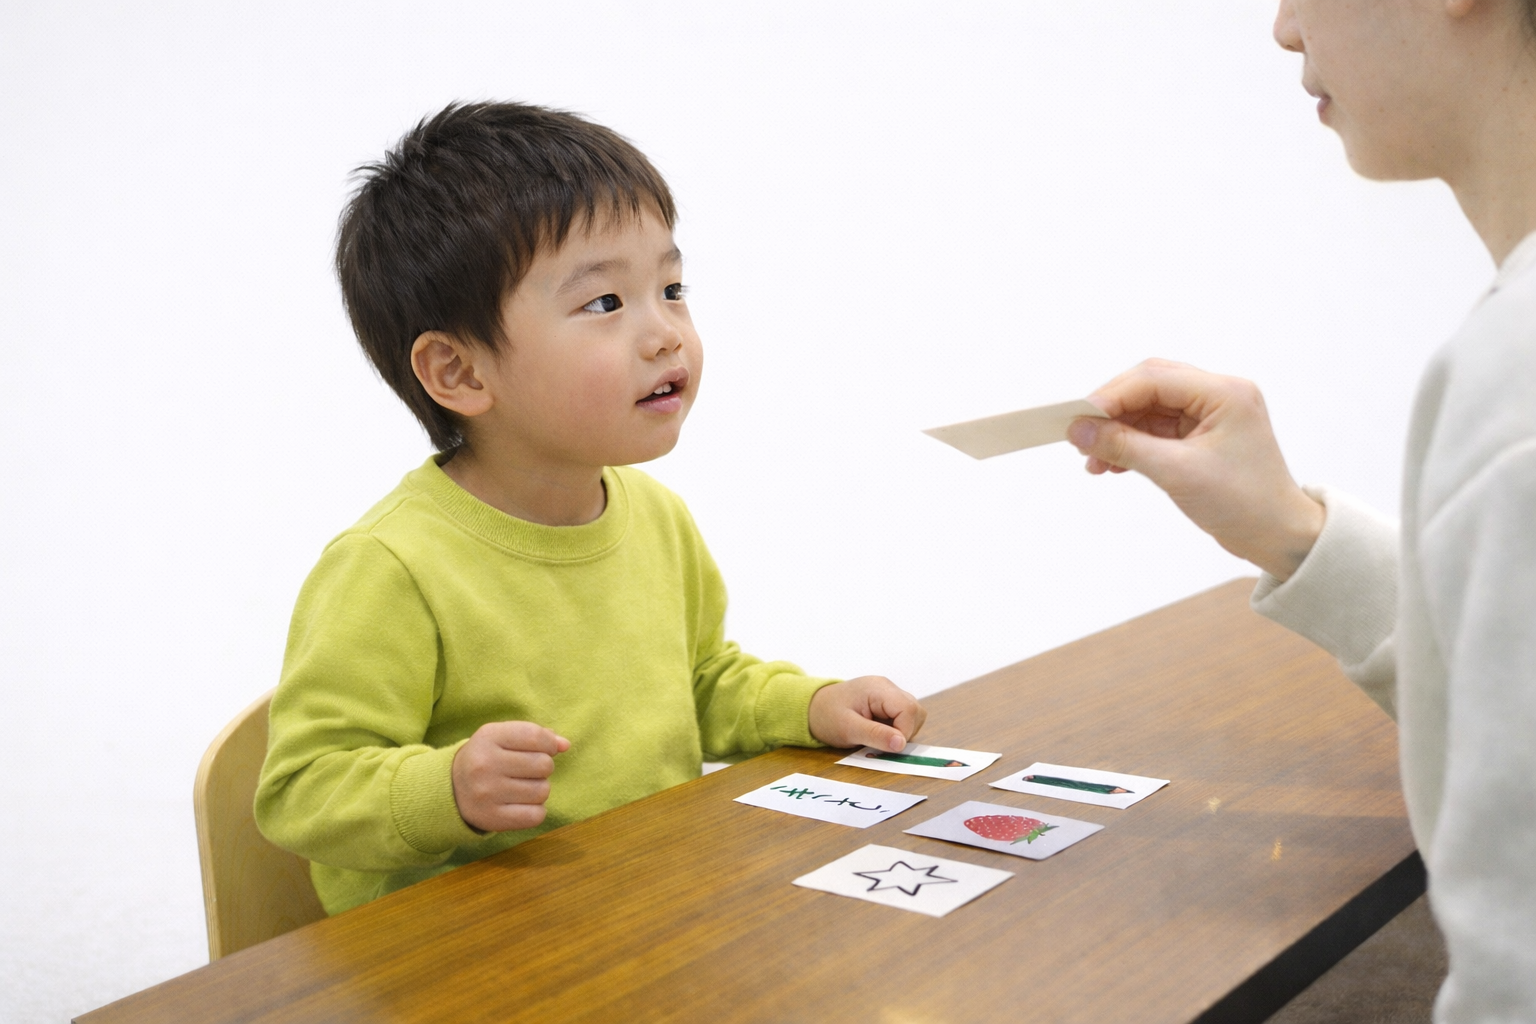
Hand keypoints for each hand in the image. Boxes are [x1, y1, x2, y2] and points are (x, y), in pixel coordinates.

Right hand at [451, 721, 569, 832]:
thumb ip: (536, 736)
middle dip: (543, 767)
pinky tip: (522, 804)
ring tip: (524, 787)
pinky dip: (536, 811)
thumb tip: (565, 745)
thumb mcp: (504, 737)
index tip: (545, 749)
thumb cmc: (487, 757)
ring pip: (542, 791)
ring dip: (540, 789)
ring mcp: (487, 793)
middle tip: (528, 771)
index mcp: (489, 737)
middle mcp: (485, 764)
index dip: (549, 744)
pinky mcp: (491, 818)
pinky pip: (536, 816)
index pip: (536, 736)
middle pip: (543, 765)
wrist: (450, 789)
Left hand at [808, 676, 925, 750]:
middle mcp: (887, 687)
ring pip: (912, 715)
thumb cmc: (826, 716)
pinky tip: (877, 732)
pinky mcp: (886, 702)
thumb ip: (876, 735)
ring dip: (901, 732)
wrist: (811, 707)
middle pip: (915, 711)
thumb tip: (901, 744)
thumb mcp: (848, 729)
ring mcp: (888, 693)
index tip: (888, 746)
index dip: (904, 732)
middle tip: (882, 742)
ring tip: (876, 736)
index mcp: (878, 689)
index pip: (909, 709)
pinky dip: (895, 729)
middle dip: (905, 732)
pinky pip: (902, 717)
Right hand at [1065, 358, 1324, 580]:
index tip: (1077, 419)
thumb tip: (1079, 430)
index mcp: (1224, 392)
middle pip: (1148, 386)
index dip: (1110, 396)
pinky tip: (1110, 463)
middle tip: (1080, 434)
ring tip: (1092, 459)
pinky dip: (1131, 443)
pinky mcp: (1201, 435)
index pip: (1153, 378)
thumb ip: (1125, 446)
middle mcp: (1218, 395)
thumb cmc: (1244, 504)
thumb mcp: (1177, 473)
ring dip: (1118, 430)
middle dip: (1111, 411)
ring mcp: (1210, 414)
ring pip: (1148, 408)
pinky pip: (1155, 429)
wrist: (1278, 537)